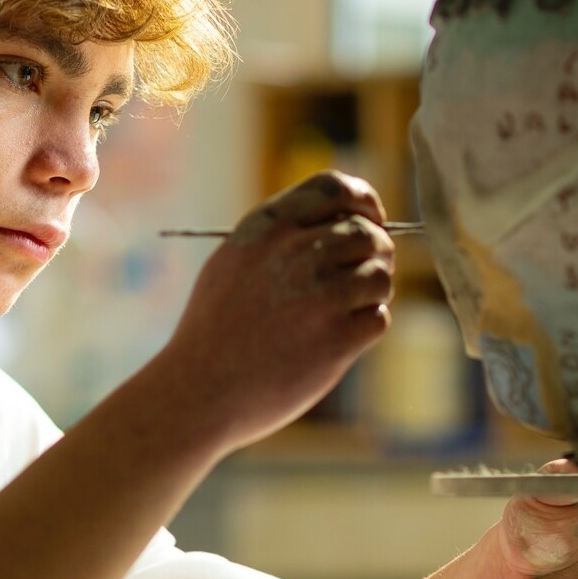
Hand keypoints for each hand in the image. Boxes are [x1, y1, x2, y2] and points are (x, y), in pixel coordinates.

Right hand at [157, 171, 393, 449]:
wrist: (197, 391)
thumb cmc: (214, 329)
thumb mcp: (233, 261)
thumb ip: (281, 236)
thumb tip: (344, 223)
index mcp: (268, 227)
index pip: (335, 187)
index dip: (364, 201)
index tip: (371, 219)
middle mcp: (295, 254)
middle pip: (368, 233)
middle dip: (378, 252)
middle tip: (365, 274)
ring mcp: (319, 296)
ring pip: (380, 275)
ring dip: (375, 292)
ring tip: (349, 309)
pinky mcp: (336, 340)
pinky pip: (378, 318)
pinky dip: (366, 327)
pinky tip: (338, 340)